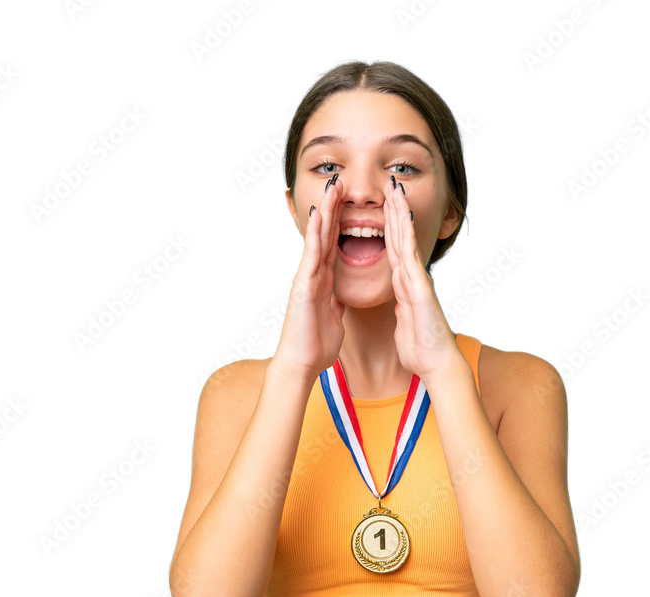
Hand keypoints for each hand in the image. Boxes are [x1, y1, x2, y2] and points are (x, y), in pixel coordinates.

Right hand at [272, 173, 345, 380]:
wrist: (302, 363)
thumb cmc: (316, 343)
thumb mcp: (334, 316)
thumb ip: (336, 300)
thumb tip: (340, 293)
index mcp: (324, 279)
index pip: (333, 243)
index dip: (340, 220)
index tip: (347, 199)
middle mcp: (313, 274)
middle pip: (324, 233)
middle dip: (332, 207)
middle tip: (339, 180)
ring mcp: (306, 278)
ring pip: (317, 238)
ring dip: (324, 212)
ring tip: (331, 188)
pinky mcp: (303, 286)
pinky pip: (311, 256)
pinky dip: (314, 236)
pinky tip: (318, 217)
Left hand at [384, 175, 461, 379]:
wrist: (436, 363)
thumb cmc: (421, 347)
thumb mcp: (405, 321)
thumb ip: (402, 307)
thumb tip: (401, 302)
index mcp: (404, 285)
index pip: (393, 249)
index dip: (387, 226)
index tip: (382, 204)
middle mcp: (412, 277)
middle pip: (400, 237)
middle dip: (394, 211)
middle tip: (390, 184)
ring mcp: (417, 280)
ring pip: (406, 240)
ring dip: (400, 214)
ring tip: (395, 190)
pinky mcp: (419, 288)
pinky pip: (408, 256)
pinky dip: (405, 236)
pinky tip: (401, 218)